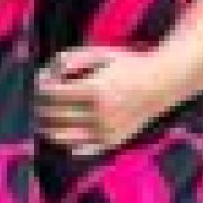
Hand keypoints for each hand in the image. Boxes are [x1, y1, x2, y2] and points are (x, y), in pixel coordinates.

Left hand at [35, 45, 161, 159]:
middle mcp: (99, 115)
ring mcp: (105, 132)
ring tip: (46, 113)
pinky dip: (64, 139)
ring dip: (46, 125)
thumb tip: (43, 77)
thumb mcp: (99, 54)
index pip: (51, 94)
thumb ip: (69, 60)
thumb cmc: (126, 65)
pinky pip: (76, 148)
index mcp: (94, 91)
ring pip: (59, 136)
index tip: (42, 80)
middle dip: (40, 104)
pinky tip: (64, 126)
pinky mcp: (110, 143)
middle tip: (41, 96)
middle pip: (51, 115)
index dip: (40, 86)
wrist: (162, 84)